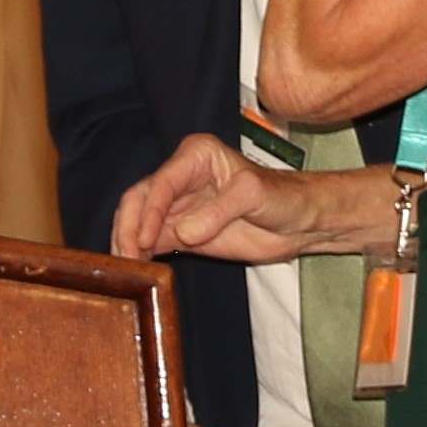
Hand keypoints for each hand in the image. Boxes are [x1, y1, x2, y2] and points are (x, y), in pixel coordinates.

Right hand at [114, 134, 317, 264]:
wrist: (299, 223)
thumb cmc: (283, 198)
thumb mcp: (254, 195)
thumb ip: (220, 210)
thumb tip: (184, 233)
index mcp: (196, 155)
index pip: (161, 182)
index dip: (149, 212)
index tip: (144, 240)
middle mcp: (180, 177)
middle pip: (140, 200)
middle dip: (129, 228)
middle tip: (127, 258)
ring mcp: (179, 207)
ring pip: (141, 223)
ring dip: (130, 244)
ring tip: (127, 269)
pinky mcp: (181, 232)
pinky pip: (153, 242)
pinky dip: (142, 255)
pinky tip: (137, 270)